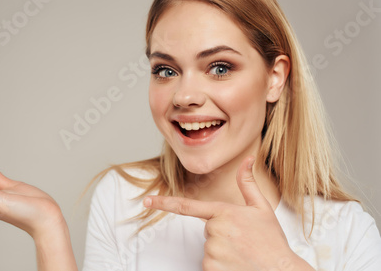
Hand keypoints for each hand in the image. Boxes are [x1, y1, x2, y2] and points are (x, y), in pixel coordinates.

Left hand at [144, 156, 311, 270]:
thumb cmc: (271, 241)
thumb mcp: (262, 208)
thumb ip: (248, 183)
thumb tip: (248, 158)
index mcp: (224, 213)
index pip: (187, 207)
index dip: (164, 203)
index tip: (146, 201)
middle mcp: (215, 231)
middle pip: (207, 230)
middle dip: (221, 233)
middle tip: (242, 241)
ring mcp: (212, 251)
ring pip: (209, 247)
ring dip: (222, 250)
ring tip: (242, 254)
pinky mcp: (211, 268)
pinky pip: (209, 264)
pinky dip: (220, 265)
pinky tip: (237, 265)